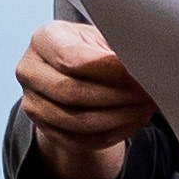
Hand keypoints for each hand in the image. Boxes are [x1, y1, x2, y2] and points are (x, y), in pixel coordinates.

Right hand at [18, 20, 158, 178]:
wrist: (78, 76)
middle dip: (117, 96)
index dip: (110, 70)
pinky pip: (82, 140)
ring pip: (78, 121)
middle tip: (148, 94)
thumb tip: (145, 65)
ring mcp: (33, 103)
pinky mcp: (45, 129)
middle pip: (72, 92)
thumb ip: (117, 49)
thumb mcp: (104, 39)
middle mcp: (30, 70)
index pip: (73, 59)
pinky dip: (113, 133)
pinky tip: (133, 121)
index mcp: (45, 38)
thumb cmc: (94, 51)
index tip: (140, 74)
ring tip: (145, 107)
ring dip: (119, 117)